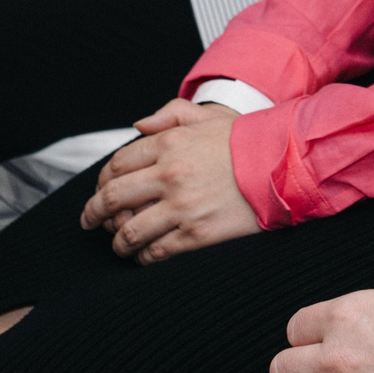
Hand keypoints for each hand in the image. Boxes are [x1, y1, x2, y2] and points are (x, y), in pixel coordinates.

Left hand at [79, 99, 256, 259]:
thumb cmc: (247, 142)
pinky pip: (156, 252)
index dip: (102, 181)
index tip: (99, 191)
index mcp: (170, 144)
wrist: (285, 167)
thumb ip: (170, 115)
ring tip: (118, 246)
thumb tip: (137, 125)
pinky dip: (143, 257)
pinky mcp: (197, 235)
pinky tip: (144, 256)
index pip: (118, 164)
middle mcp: (170, 174)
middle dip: (93, 213)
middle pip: (113, 198)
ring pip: (129, 231)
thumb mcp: (208, 118)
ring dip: (117, 242)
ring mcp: (182, 207)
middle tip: (89, 222)